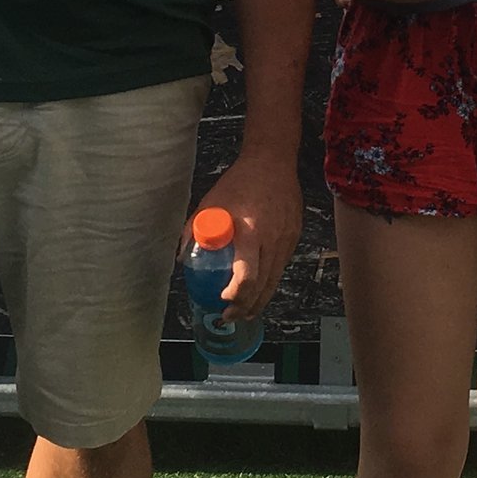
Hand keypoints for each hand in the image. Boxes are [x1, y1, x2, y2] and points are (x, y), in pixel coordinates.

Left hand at [189, 147, 302, 320]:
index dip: (235, 295)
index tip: (222, 300)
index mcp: (249, 232)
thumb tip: (182, 259)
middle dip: (246, 307)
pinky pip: (281, 267)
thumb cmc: (239, 182)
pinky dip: (269, 281)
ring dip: (260, 300)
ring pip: (275, 280)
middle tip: (230, 316)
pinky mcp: (294, 237)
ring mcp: (286, 240)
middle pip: (263, 286)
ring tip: (245, 311)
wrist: (273, 161)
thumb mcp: (210, 204)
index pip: (247, 276)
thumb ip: (195, 231)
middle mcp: (272, 240)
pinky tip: (259, 286)